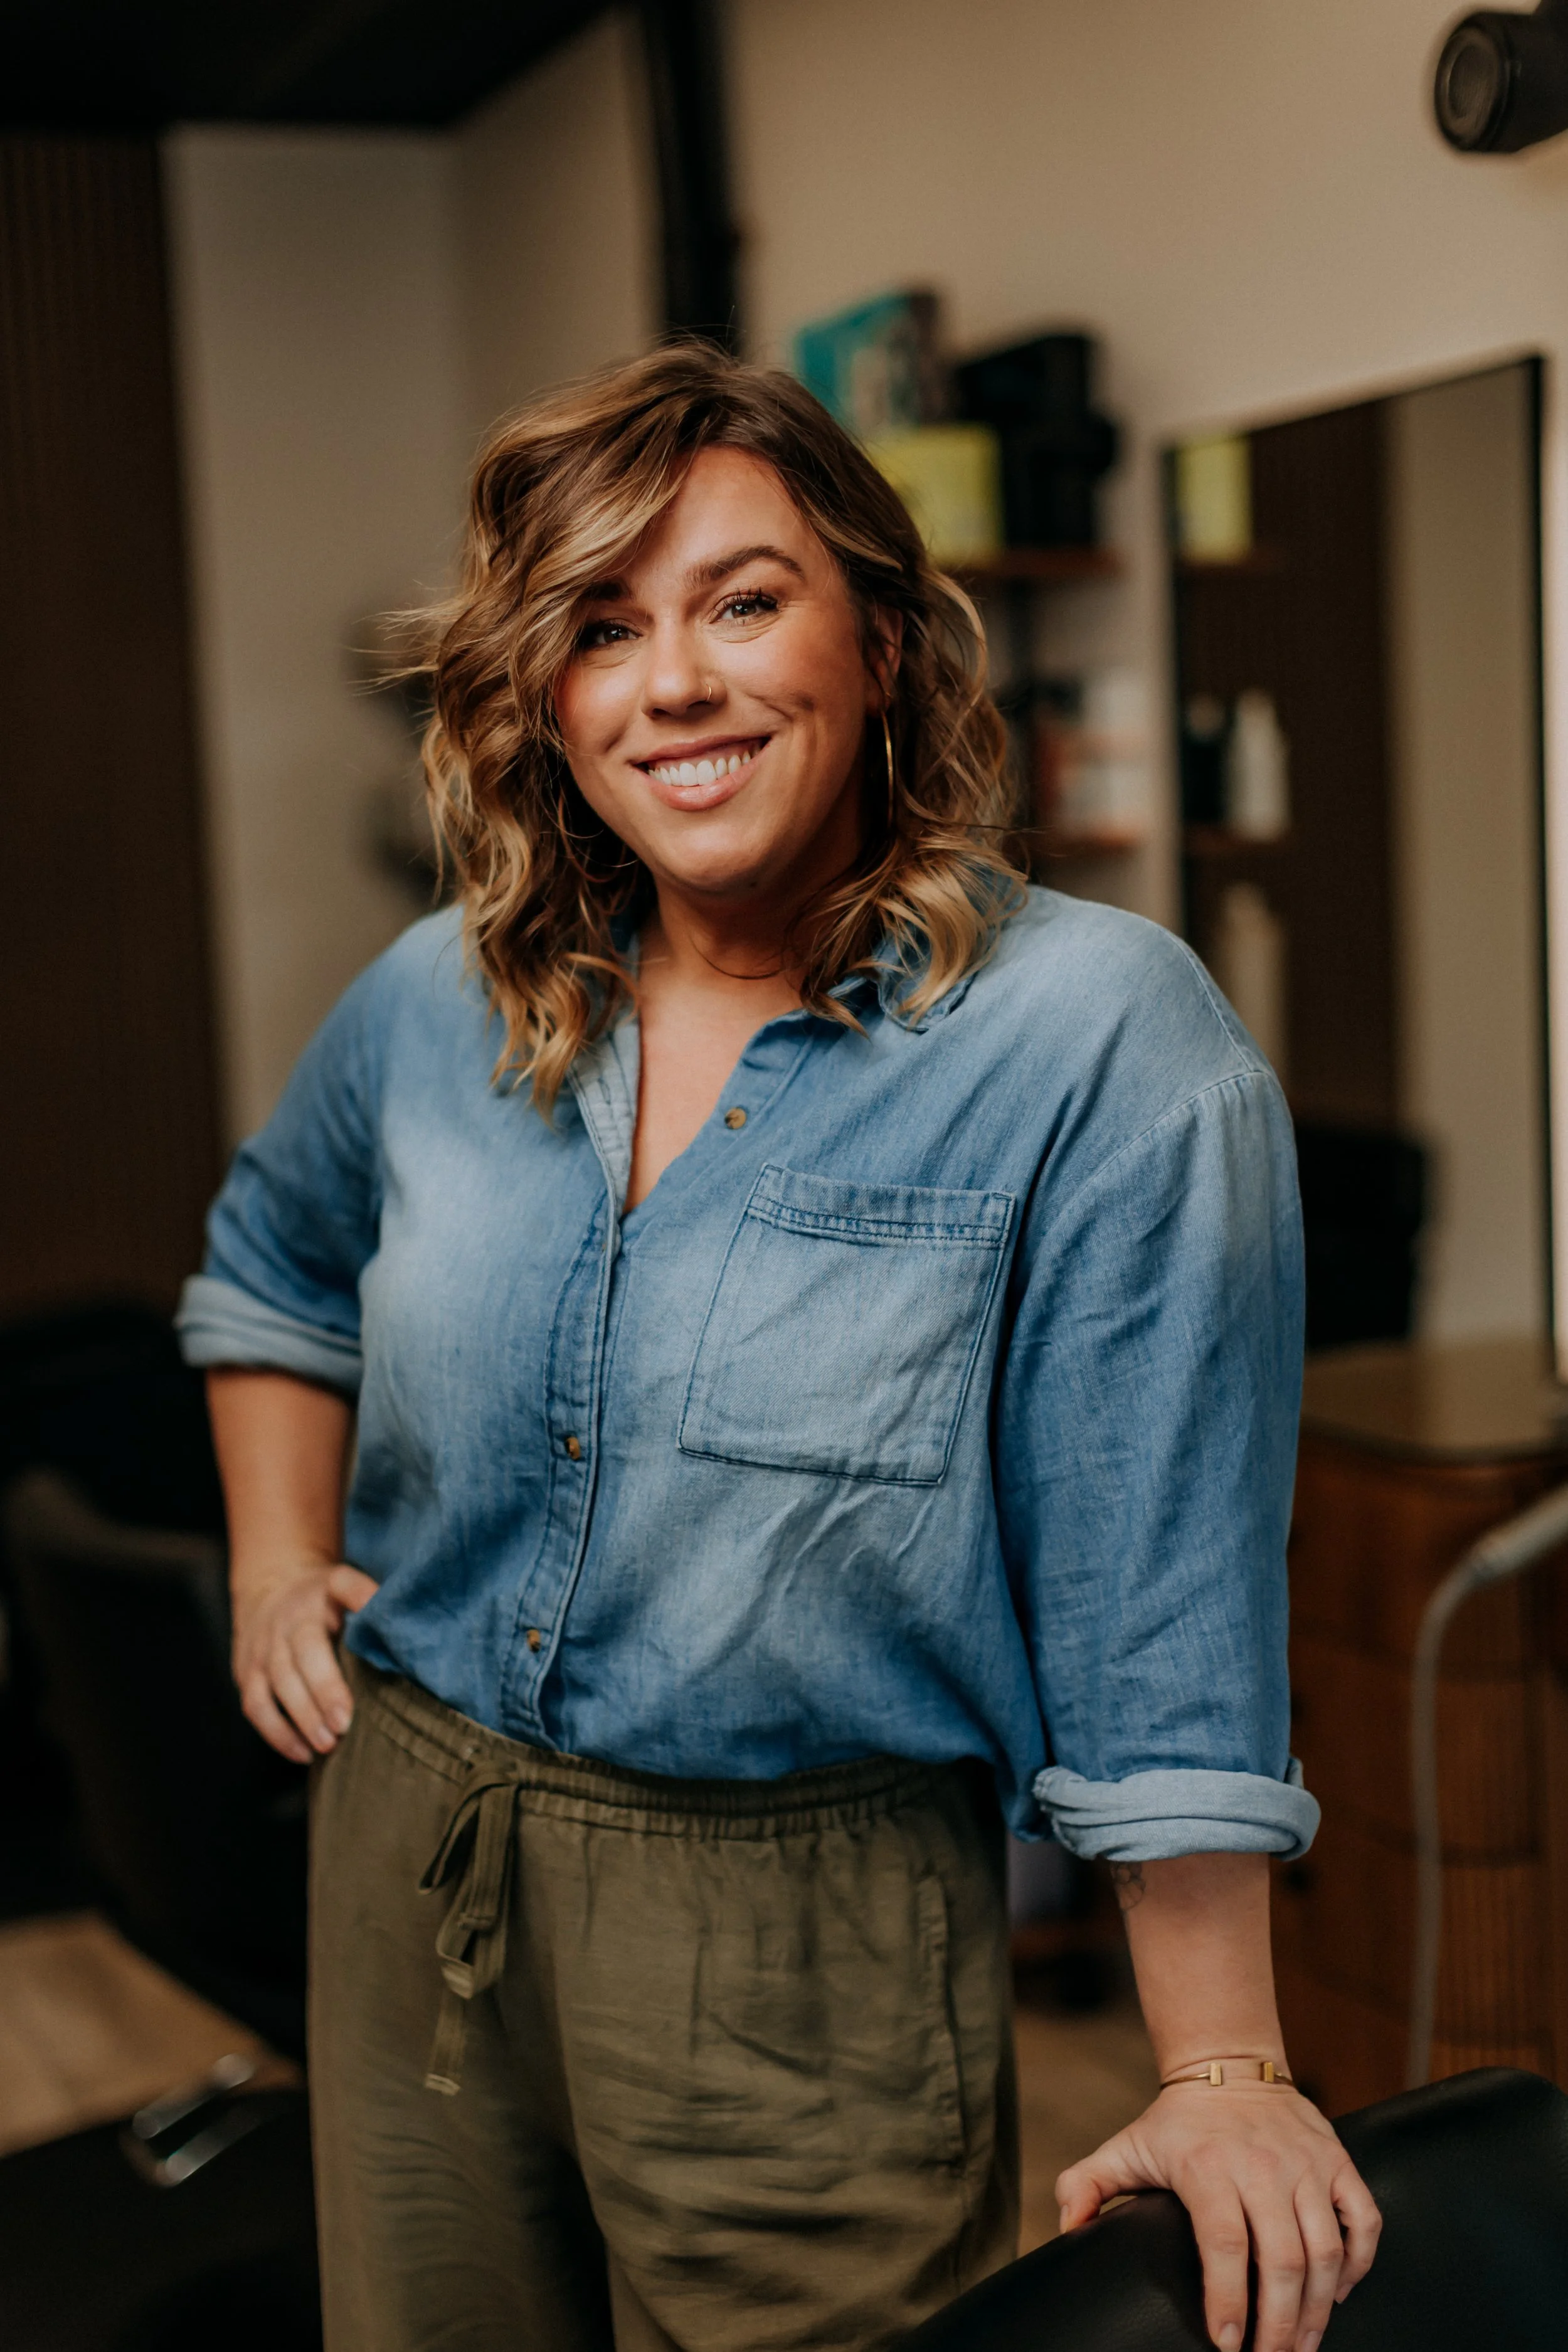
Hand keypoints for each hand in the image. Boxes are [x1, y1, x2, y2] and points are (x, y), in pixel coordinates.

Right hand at [232, 1559, 378, 1763]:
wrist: (269, 1591)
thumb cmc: (326, 1601)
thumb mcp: (352, 1589)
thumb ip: (377, 1604)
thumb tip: (411, 1633)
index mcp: (326, 1590)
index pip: (344, 1585)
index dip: (360, 1596)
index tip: (378, 1624)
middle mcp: (292, 1616)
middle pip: (306, 1650)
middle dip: (325, 1689)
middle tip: (346, 1723)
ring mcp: (265, 1645)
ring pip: (279, 1682)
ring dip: (303, 1717)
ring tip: (328, 1745)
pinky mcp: (246, 1671)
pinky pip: (256, 1705)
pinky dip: (278, 1733)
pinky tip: (304, 1753)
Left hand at [1056, 2081, 1380, 2351]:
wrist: (1229, 2065)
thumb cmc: (1177, 2120)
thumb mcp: (1127, 2146)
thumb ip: (1088, 2185)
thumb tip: (1068, 2228)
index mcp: (1208, 2167)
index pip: (1224, 2244)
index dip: (1229, 2299)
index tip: (1227, 2344)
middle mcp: (1262, 2166)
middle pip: (1281, 2259)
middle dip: (1280, 2324)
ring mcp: (1306, 2164)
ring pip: (1326, 2249)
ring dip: (1318, 2308)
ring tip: (1304, 2345)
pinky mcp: (1337, 2160)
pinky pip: (1363, 2220)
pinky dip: (1359, 2264)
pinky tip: (1339, 2294)